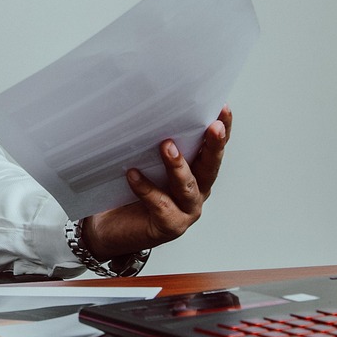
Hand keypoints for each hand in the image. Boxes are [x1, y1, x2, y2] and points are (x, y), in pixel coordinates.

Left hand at [81, 106, 231, 258]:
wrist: (113, 228)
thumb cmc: (130, 191)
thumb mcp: (145, 162)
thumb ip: (153, 143)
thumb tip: (146, 108)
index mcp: (196, 174)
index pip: (213, 149)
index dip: (222, 129)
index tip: (223, 108)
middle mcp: (196, 192)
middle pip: (209, 167)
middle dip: (214, 146)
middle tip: (213, 126)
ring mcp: (185, 211)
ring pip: (187, 187)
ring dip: (178, 166)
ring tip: (166, 146)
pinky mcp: (168, 226)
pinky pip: (160, 204)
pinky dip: (146, 188)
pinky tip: (133, 175)